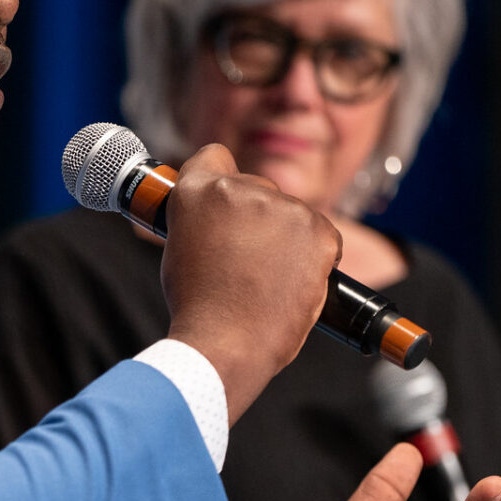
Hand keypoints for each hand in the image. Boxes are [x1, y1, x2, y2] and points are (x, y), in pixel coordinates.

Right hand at [160, 143, 340, 422]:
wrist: (226, 343)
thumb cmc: (199, 307)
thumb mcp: (179, 249)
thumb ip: (200, 219)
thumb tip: (219, 216)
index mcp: (197, 191)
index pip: (214, 157)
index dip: (218, 180)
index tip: (224, 205)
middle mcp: (241, 189)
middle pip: (256, 186)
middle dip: (254, 215)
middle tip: (243, 260)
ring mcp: (282, 208)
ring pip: (289, 211)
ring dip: (283, 236)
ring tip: (265, 278)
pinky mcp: (319, 230)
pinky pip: (321, 232)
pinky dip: (313, 254)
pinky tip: (291, 280)